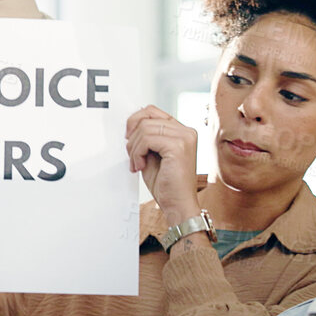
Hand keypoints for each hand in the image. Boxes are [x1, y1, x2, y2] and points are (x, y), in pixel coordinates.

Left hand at [126, 106, 200, 223]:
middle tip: (132, 155)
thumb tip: (132, 123)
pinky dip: (137, 153)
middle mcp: (186, 131)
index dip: (135, 121)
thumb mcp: (153, 154)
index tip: (129, 138)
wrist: (178, 205)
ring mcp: (184, 137)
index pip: (152, 111)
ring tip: (137, 164)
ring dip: (134, 148)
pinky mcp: (178, 146)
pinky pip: (147, 139)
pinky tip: (141, 166)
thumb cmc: (167, 185)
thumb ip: (147, 138)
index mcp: (181, 131)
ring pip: (144, 128)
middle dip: (132, 137)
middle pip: (146, 117)